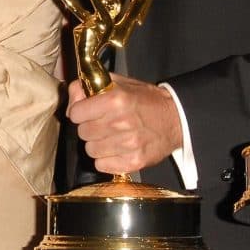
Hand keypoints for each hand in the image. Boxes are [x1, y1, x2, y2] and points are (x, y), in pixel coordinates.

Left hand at [67, 74, 182, 174]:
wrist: (177, 119)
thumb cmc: (147, 100)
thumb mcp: (121, 83)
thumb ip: (91, 86)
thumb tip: (72, 94)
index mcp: (116, 100)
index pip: (76, 113)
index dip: (79, 112)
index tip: (86, 112)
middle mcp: (120, 122)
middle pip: (83, 132)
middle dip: (89, 127)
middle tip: (102, 124)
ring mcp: (128, 144)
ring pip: (90, 150)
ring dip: (97, 144)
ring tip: (111, 137)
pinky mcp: (134, 161)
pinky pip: (102, 165)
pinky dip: (106, 159)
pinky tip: (116, 149)